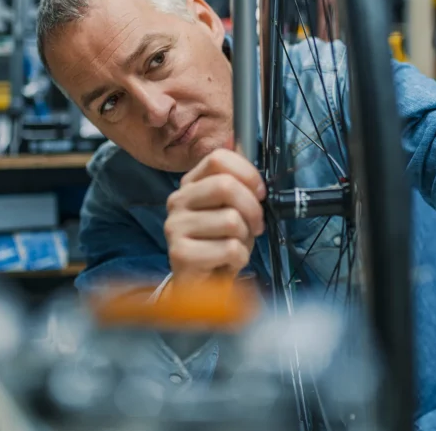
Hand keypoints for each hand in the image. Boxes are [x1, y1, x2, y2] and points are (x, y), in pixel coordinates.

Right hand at [165, 149, 265, 282]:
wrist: (203, 285)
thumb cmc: (220, 243)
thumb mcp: (232, 209)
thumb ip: (238, 184)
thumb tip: (244, 152)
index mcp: (190, 184)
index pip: (218, 158)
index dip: (248, 173)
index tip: (260, 192)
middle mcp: (177, 201)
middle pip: (225, 186)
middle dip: (252, 208)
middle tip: (256, 225)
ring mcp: (175, 227)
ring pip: (231, 220)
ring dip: (245, 238)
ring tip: (236, 246)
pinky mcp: (180, 253)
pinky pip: (229, 248)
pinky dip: (239, 258)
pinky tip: (228, 262)